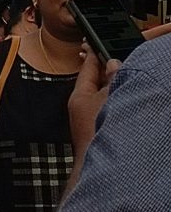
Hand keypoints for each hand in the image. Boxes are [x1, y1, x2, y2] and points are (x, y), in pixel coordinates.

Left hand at [68, 45, 119, 160]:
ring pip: (107, 96)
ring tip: (132, 75)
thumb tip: (114, 63)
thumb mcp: (107, 100)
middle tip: (125, 56)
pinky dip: (120, 102)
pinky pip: (111, 110)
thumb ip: (112, 80)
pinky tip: (130, 100)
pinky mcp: (101, 131)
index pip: (88, 67)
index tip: (103, 40)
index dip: (97, 53)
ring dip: (118, 87)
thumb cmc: (98, 134)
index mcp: (80, 96)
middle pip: (98, 82)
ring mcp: (92, 121)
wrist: (103, 171)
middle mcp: (83, 107)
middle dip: (111, 71)